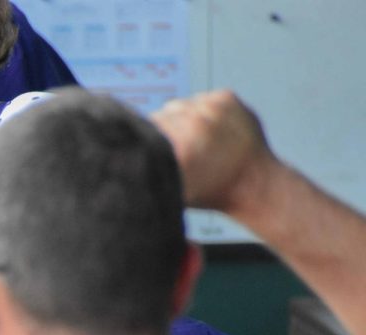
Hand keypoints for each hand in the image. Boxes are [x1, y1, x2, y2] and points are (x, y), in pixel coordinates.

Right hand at [151, 90, 276, 216]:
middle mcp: (195, 124)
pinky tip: (212, 132)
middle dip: (166, 129)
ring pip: (180, 105)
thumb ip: (148, 172)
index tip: (156, 151)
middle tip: (180, 148)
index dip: (146, 139)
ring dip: (183, 119)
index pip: (146, 127)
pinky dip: (202, 112)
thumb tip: (124, 161)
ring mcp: (213, 108)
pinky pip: (200, 99)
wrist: (255, 184)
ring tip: (197, 140)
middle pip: (162, 114)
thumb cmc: (210, 192)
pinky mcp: (226, 98)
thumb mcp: (173, 190)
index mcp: (179, 147)